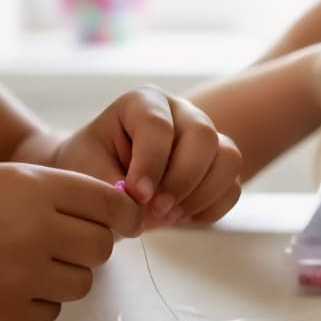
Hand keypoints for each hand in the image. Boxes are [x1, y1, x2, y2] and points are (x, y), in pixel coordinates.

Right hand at [0, 165, 142, 320]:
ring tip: (23, 266)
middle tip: (61, 247)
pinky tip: (1, 287)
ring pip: (82, 283)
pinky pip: (50, 312)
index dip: (123, 217)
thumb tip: (117, 216)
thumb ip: (58, 195)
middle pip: (102, 247)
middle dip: (89, 248)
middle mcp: (35, 229)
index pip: (110, 204)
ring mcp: (21, 276)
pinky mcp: (6, 315)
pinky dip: (35, 304)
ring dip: (63, 278)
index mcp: (35, 187)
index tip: (123, 224)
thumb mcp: (3, 179)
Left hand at [53, 87, 242, 227]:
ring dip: (202, 194)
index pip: (158, 125)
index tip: (137, 194)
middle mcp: (181, 112)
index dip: (151, 163)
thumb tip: (142, 207)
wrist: (104, 178)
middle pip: (203, 136)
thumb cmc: (91, 169)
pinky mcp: (219, 165)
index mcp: (143, 103)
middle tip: (157, 209)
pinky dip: (211, 208)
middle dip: (182, 179)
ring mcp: (206, 137)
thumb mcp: (86, 173)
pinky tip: (182, 217)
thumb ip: (111, 188)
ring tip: (170, 215)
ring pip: (228, 158)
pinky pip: (233, 186)